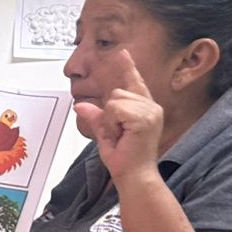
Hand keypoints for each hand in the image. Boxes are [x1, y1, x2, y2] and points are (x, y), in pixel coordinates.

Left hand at [72, 49, 164, 185]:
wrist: (134, 177)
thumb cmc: (125, 161)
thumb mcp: (105, 135)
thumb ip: (97, 118)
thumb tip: (80, 106)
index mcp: (144, 109)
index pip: (134, 83)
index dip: (127, 68)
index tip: (122, 54)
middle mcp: (150, 107)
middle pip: (117, 92)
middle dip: (109, 114)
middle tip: (117, 135)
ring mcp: (150, 111)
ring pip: (115, 100)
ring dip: (110, 121)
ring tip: (120, 136)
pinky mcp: (145, 117)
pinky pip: (115, 109)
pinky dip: (111, 123)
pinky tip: (121, 135)